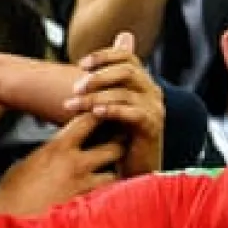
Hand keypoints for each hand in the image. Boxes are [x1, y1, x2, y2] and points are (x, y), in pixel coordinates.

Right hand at [0, 113, 122, 215]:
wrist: (9, 218)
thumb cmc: (11, 191)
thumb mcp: (25, 162)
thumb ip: (46, 152)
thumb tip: (52, 149)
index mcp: (58, 147)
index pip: (89, 120)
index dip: (100, 115)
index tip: (105, 115)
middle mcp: (76, 164)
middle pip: (114, 146)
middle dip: (120, 145)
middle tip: (121, 144)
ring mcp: (84, 187)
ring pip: (116, 175)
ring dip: (116, 173)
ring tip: (115, 173)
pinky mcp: (86, 208)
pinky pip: (106, 198)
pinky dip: (109, 196)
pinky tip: (106, 198)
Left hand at [65, 33, 163, 176]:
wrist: (133, 172)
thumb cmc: (115, 140)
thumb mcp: (104, 108)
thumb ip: (97, 87)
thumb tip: (80, 65)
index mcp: (141, 83)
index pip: (127, 56)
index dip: (104, 55)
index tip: (80, 64)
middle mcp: (151, 92)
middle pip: (127, 70)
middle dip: (98, 77)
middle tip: (75, 88)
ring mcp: (154, 109)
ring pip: (125, 92)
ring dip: (95, 97)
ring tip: (73, 105)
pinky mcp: (152, 127)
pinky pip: (134, 112)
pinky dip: (112, 110)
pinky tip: (95, 114)